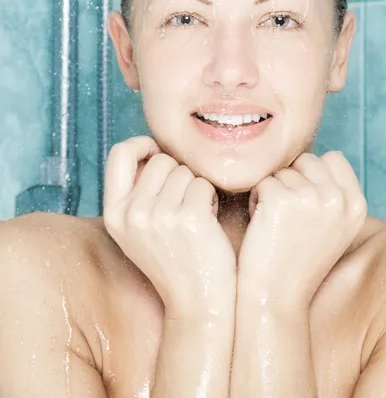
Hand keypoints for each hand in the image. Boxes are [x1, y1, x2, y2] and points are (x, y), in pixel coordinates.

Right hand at [103, 136, 236, 318]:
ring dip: (196, 187)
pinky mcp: (190, 218)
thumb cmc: (173, 259)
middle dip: (178, 174)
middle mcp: (132, 213)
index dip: (141, 145)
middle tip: (184, 203)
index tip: (157, 153)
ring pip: (186, 170)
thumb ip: (136, 193)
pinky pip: (204, 183)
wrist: (197, 302)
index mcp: (114, 214)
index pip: (120, 154)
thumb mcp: (137, 230)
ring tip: (196, 215)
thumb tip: (152, 150)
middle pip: (161, 160)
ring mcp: (160, 216)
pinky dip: (211, 197)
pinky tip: (209, 220)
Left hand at [238, 151, 366, 308]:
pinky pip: (261, 181)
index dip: (312, 175)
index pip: (333, 158)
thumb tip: (317, 157)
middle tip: (287, 214)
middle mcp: (338, 199)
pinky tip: (262, 224)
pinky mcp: (280, 201)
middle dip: (291, 180)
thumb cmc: (299, 261)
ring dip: (272, 190)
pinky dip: (255, 199)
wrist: (277, 297)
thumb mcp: (335, 227)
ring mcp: (311, 198)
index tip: (304, 204)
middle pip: (306, 160)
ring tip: (276, 223)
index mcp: (356, 204)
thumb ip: (334, 193)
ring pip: (281, 170)